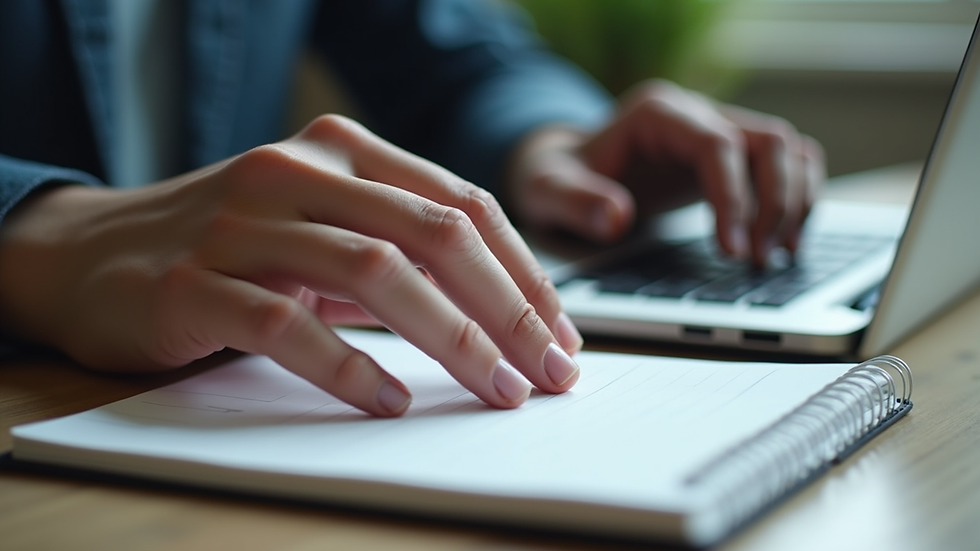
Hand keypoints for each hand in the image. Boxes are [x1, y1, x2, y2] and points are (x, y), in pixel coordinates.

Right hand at [0, 115, 582, 415]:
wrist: (93, 254)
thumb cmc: (229, 248)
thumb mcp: (321, 232)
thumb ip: (397, 254)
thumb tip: (502, 314)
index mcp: (341, 154)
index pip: (460, 205)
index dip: (523, 272)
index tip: (561, 333)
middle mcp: (298, 173)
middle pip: (434, 233)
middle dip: (508, 309)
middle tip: (550, 371)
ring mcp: (244, 223)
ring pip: (375, 270)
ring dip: (453, 338)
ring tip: (498, 388)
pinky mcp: (195, 281)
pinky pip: (289, 322)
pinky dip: (350, 365)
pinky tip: (392, 400)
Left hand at [506, 80, 825, 264]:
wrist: (563, 170)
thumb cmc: (556, 179)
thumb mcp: (547, 190)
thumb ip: (575, 202)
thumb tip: (615, 219)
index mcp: (657, 114)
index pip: (717, 144)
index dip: (734, 197)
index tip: (733, 250)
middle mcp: (696, 114)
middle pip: (768, 141)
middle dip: (775, 203)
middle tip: (760, 260)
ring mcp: (719, 132)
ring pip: (788, 150)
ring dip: (795, 203)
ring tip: (777, 257)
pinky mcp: (731, 159)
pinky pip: (787, 166)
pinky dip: (796, 201)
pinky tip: (783, 244)